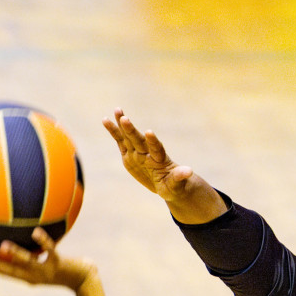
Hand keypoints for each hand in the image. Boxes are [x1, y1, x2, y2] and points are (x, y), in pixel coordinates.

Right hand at [0, 228, 91, 290]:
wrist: (84, 281)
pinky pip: (49, 250)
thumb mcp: (44, 265)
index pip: (5, 272)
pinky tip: (35, 232)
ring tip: (3, 245)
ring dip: (16, 254)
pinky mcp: (59, 262)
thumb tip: (19, 243)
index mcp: (29, 277)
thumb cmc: (63, 270)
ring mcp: (46, 270)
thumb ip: (32, 257)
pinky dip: (43, 241)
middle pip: (11, 269)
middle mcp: (34, 275)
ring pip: (28, 261)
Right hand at [101, 108, 226, 223]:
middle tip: (124, 118)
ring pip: (128, 137)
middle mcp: (148, 152)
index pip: (156, 148)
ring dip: (122, 125)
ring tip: (117, 110)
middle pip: (139, 140)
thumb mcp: (176, 184)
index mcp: (160, 159)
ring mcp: (137, 152)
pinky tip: (105, 120)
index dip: (153, 141)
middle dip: (131, 130)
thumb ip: (180, 177)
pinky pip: (120, 141)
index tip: (149, 132)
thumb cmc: (173, 185)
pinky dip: (113, 131)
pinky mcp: (129, 154)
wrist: (165, 184)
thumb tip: (189, 172)